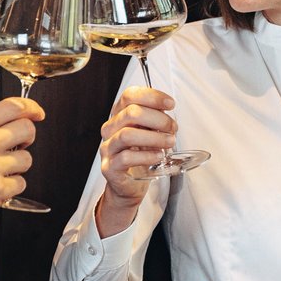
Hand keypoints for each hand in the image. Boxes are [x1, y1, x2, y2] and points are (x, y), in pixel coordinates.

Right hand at [0, 97, 44, 230]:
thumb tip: (17, 123)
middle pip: (28, 130)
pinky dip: (10, 187)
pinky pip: (20, 184)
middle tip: (17, 147)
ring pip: (27, 160)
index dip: (32, 107)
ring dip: (16, 167)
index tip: (38, 113)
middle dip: (27, 138)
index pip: (14, 106)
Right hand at [95, 86, 176, 236]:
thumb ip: (155, 120)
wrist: (129, 185)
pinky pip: (126, 158)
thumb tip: (168, 110)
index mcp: (119, 116)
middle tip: (173, 128)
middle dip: (158, 119)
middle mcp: (110, 129)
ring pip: (127, 134)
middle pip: (131, 113)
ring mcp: (108, 148)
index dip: (151, 96)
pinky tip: (158, 156)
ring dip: (154, 137)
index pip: (129, 96)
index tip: (170, 104)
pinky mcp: (110, 167)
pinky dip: (147, 156)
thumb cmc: (140, 156)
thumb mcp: (149, 133)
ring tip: (169, 142)